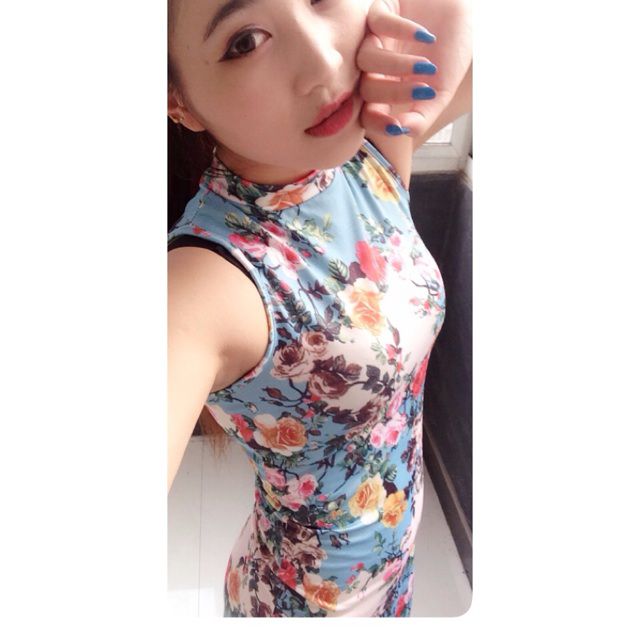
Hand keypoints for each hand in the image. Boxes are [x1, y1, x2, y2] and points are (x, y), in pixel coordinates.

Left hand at [357, 0, 471, 139]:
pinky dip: (402, 31)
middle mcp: (375, 68)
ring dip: (397, 66)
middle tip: (423, 89)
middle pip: (366, 89)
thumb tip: (402, 132)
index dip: (376, 123)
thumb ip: (421, 117)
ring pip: (366, 59)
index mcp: (386, 91)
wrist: (464, 14)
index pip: (367, 114)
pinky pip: (378, 23)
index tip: (396, 126)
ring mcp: (375, 38)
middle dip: (394, 94)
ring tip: (426, 66)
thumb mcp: (440, 92)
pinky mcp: (380, 9)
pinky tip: (425, 36)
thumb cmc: (449, 53)